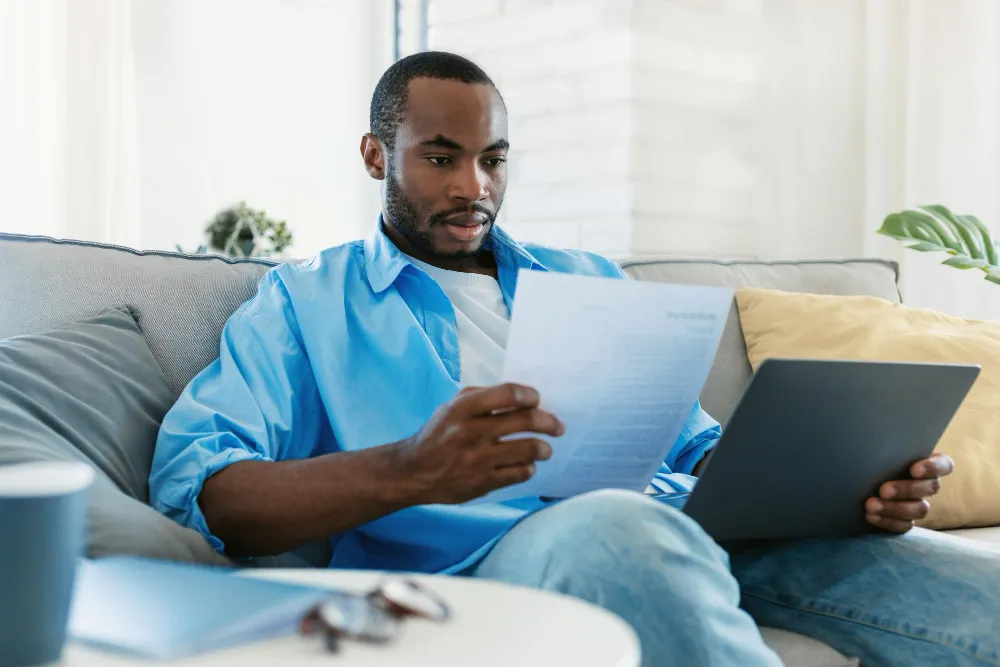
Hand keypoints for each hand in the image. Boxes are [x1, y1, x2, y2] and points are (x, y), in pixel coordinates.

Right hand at [393, 383, 564, 504]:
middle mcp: (471, 432)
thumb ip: (482, 398)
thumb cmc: (437, 434)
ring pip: (528, 450)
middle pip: (525, 421)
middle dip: (549, 422)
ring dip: (544, 448)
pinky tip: (526, 465)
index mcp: (463, 409)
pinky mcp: (482, 483)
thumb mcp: (451, 408)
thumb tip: (519, 397)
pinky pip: (519, 474)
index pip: (507, 394)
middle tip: (558, 426)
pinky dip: (528, 468)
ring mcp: (478, 460)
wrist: (413, 472)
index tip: (537, 399)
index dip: (530, 395)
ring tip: (545, 449)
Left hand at [865, 453, 953, 533]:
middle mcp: (926, 484)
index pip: (943, 464)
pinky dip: (888, 521)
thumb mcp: (878, 450)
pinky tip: (871, 516)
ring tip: (871, 505)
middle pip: (931, 488)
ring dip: (895, 508)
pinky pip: (905, 525)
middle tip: (883, 490)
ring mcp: (918, 503)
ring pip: (920, 509)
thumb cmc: (869, 458)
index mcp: (925, 463)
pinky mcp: (906, 520)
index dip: (933, 468)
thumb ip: (885, 447)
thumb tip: (875, 441)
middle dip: (907, 489)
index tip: (914, 469)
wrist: (857, 482)